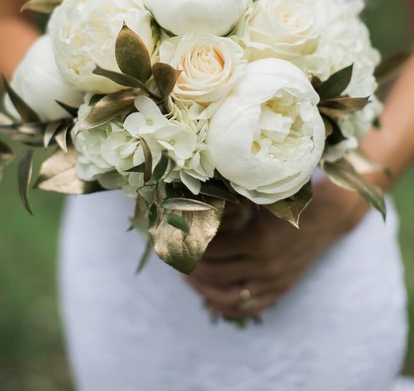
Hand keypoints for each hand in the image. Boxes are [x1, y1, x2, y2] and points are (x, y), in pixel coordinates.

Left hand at [185, 178, 369, 319]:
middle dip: (192, 266)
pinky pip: (249, 309)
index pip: (212, 250)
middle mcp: (265, 266)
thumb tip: (198, 196)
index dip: (192, 245)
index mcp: (258, 240)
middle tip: (178, 257)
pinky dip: (227, 308)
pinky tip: (211, 302)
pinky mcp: (280, 290)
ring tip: (189, 278)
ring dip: (204, 290)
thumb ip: (233, 197)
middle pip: (215, 274)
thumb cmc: (290, 200)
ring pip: (228, 297)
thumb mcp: (262, 197)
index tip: (179, 237)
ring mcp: (273, 282)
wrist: (326, 216)